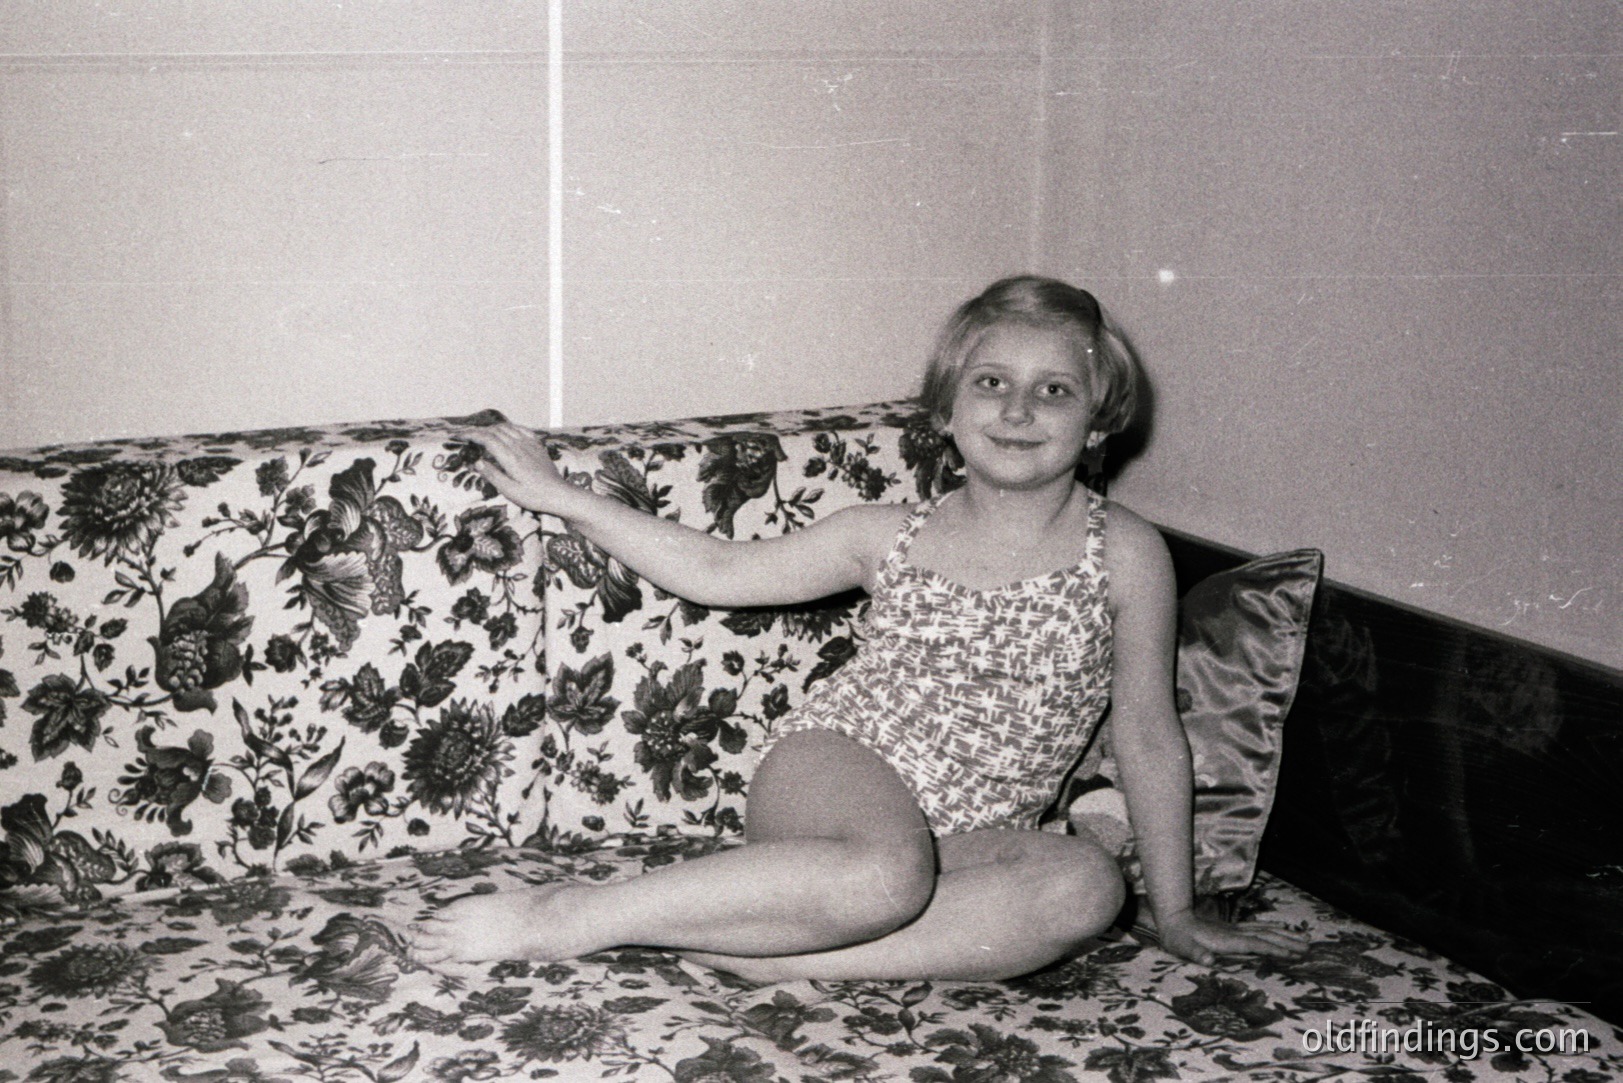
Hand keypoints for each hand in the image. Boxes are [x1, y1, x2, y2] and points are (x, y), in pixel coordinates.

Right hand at [457, 421, 576, 514]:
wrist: (558, 494)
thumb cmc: (533, 496)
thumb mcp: (510, 491)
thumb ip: (492, 475)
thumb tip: (476, 462)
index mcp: (511, 458)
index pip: (488, 439)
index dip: (473, 435)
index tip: (461, 435)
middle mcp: (520, 446)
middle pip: (495, 431)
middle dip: (479, 430)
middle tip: (467, 434)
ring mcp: (530, 444)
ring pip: (507, 427)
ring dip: (492, 428)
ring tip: (482, 433)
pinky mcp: (537, 445)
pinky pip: (521, 429)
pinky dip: (508, 427)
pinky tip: (504, 431)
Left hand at [1155, 908, 1309, 965]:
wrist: (1174, 917)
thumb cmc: (1178, 937)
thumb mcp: (1183, 947)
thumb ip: (1196, 954)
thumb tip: (1208, 961)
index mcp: (1228, 940)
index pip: (1256, 945)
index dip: (1274, 950)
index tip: (1294, 955)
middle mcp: (1235, 933)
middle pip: (1267, 936)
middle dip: (1288, 942)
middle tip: (1309, 947)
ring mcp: (1235, 929)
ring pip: (1266, 931)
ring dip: (1285, 934)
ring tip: (1304, 938)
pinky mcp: (1233, 928)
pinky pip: (1258, 927)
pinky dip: (1273, 928)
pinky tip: (1281, 929)